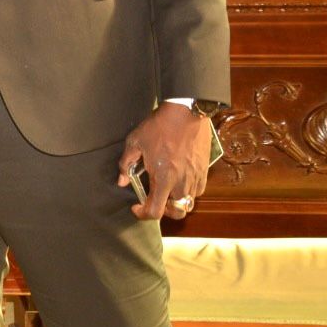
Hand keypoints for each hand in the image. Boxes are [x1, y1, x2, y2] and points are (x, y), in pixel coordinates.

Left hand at [118, 103, 211, 220]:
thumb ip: (126, 164)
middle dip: (164, 211)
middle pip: (177, 213)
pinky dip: (188, 191)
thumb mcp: (134, 143)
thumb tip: (122, 180)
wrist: (186, 113)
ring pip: (188, 202)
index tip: (136, 207)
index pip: (155, 211)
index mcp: (164, 179)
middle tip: (154, 199)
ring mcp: (196, 177)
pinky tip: (178, 180)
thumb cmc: (159, 127)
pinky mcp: (204, 170)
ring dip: (176, 201)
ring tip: (166, 189)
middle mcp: (182, 183)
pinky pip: (198, 190)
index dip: (143, 214)